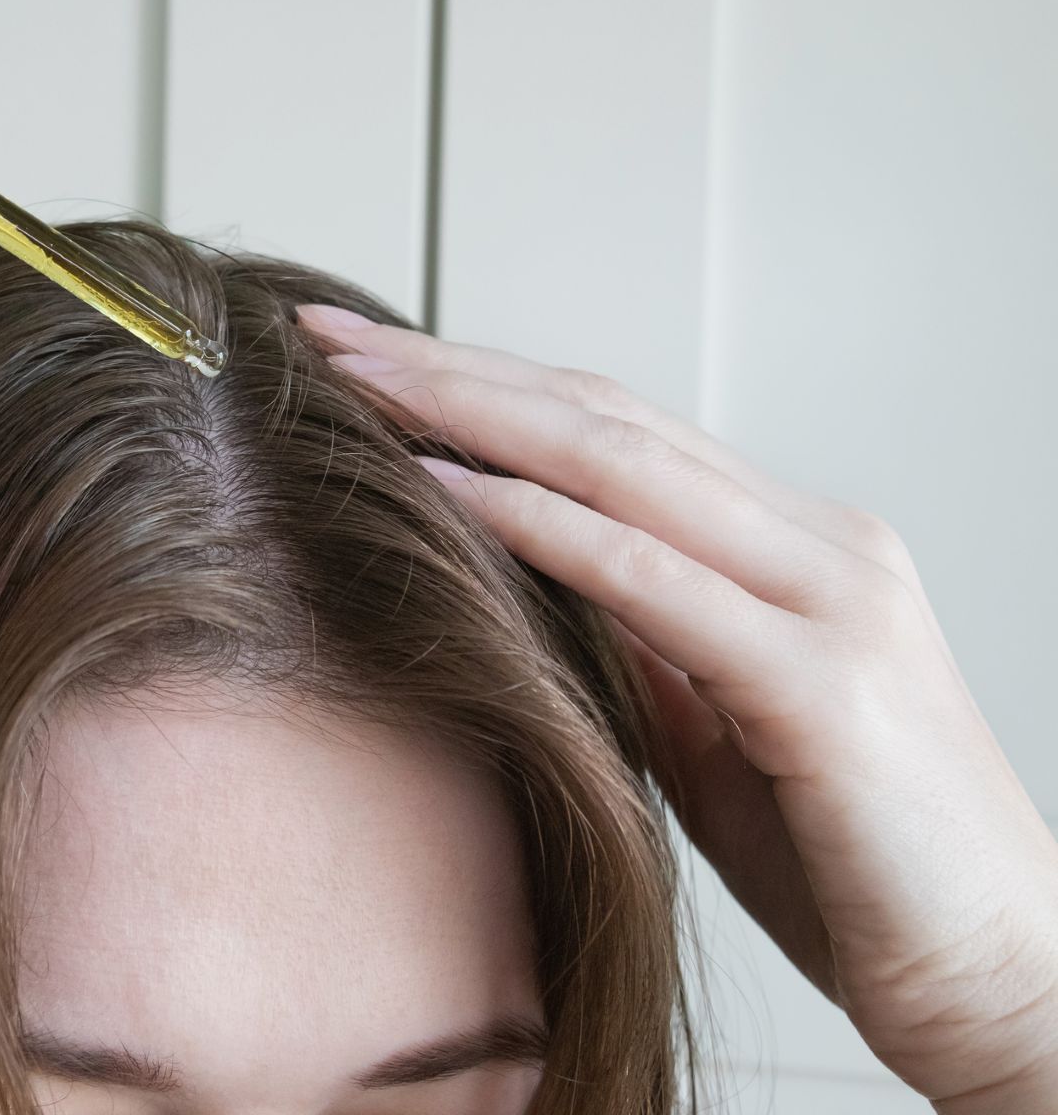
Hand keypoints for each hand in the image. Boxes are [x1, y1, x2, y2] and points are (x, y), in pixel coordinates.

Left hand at [296, 303, 1057, 1113]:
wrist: (1007, 984)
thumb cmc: (859, 869)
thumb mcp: (725, 735)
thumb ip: (651, 648)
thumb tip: (541, 587)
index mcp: (799, 551)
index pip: (619, 433)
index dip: (491, 388)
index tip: (375, 365)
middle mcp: (823, 546)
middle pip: (606, 420)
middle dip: (456, 371)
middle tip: (330, 336)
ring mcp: (832, 602)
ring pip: (624, 468)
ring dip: (473, 415)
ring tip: (357, 382)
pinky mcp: (821, 685)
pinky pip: (649, 580)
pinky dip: (538, 526)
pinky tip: (444, 489)